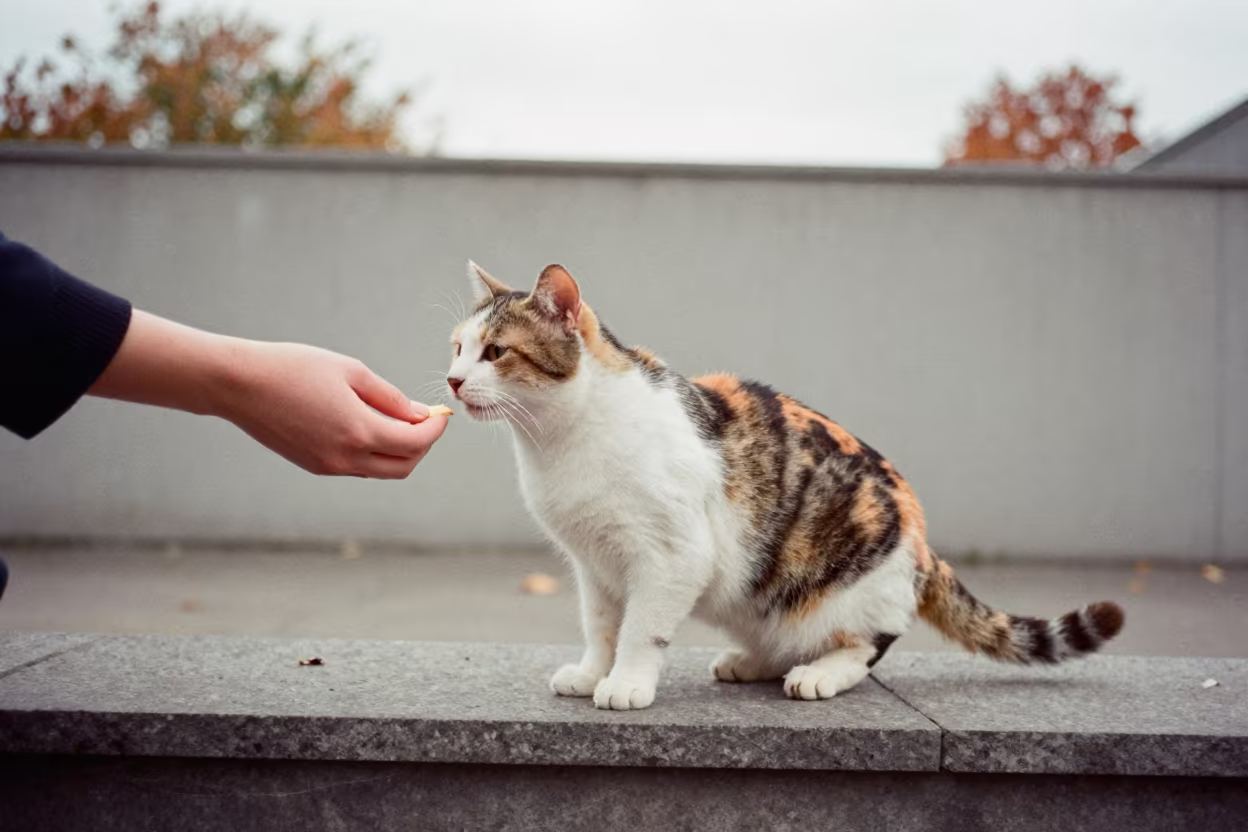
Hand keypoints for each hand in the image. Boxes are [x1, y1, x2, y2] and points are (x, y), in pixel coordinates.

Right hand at [90, 310, 447, 478]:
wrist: (238, 385)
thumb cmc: (294, 368)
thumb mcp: (350, 372)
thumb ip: (389, 397)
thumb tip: (419, 415)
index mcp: (359, 431)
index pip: (415, 443)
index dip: (435, 430)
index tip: (440, 414)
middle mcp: (346, 457)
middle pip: (404, 466)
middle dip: (422, 446)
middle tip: (425, 421)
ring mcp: (329, 466)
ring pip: (381, 470)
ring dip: (399, 452)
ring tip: (399, 421)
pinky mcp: (314, 466)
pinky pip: (358, 467)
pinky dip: (374, 453)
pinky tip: (369, 426)